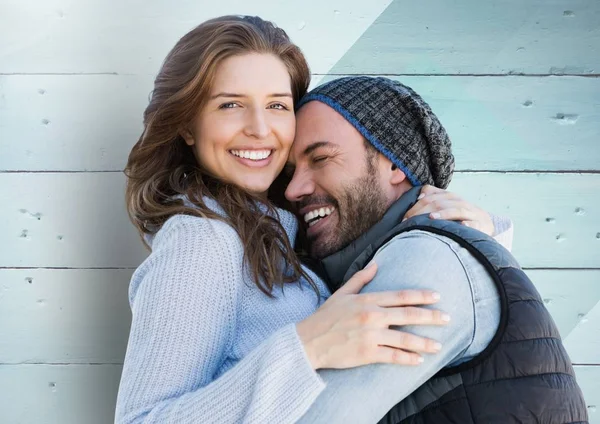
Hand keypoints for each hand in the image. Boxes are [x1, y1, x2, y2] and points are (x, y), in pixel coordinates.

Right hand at [296, 263, 449, 369]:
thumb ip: (361, 279)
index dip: (421, 296)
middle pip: (408, 315)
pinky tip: (419, 360)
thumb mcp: (341, 293)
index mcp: (367, 300)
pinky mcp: (367, 353)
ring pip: (405, 339)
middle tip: (448, 318)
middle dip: (431, 317)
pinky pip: (394, 356)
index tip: (437, 297)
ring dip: (424, 342)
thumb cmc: (324, 317)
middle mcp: (372, 316)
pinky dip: (408, 358)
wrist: (308, 341)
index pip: (400, 296)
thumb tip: (376, 264)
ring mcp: (370, 336)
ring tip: (439, 345)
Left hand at [404, 185, 493, 235]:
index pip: (431, 196)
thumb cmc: (460, 216)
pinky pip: (475, 224)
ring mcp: (472, 213)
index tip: (405, 218)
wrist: (485, 223)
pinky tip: (462, 226)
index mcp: (450, 197)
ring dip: (444, 213)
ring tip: (432, 218)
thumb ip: (433, 197)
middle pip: (440, 202)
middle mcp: (460, 202)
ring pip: (456, 210)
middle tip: (410, 223)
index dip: (417, 206)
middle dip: (423, 212)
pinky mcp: (482, 225)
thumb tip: (419, 197)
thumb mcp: (446, 205)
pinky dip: (468, 225)